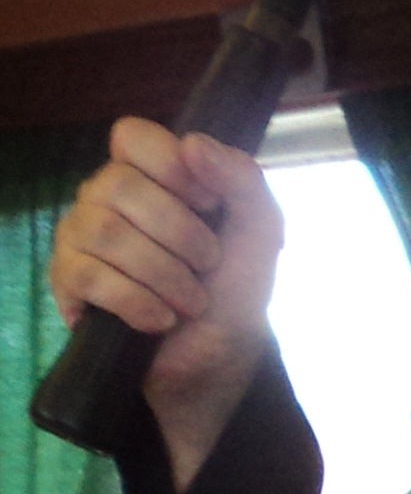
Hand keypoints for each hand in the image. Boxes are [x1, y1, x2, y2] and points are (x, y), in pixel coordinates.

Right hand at [49, 117, 282, 489]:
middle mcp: (106, 197)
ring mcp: (79, 236)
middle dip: (180, 233)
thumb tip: (194, 143)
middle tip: (208, 265)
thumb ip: (243, 180)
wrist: (214, 359)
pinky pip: (86, 275)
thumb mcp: (261, 231)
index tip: (208, 203)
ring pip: (104, 231)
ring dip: (164, 273)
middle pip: (119, 184)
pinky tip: (159, 319)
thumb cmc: (235, 288)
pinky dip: (136, 301)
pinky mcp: (66, 281)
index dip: (170, 166)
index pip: (131, 135)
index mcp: (153, 176)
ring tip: (190, 301)